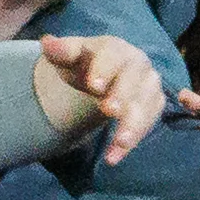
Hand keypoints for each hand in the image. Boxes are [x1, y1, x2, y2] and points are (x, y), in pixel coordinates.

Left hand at [37, 30, 165, 163]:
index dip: (104, 69)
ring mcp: (149, 85)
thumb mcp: (68, 57)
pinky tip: (114, 157)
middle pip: (133, 79)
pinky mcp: (153, 106)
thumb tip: (46, 43)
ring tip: (119, 144)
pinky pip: (147, 124)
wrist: (101, 75)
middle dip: (122, 95)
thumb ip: (60, 52)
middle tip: (108, 111)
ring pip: (145, 105)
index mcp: (115, 48)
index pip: (113, 55)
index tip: (94, 86)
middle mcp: (138, 64)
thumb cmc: (84, 64)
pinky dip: (132, 142)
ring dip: (133, 126)